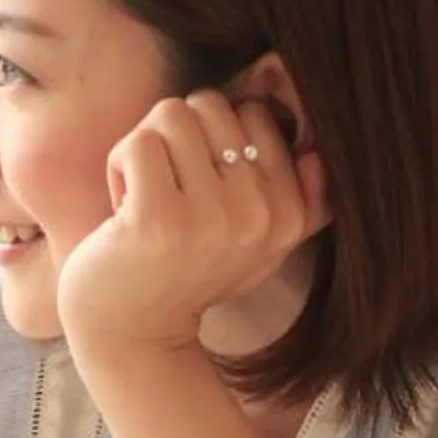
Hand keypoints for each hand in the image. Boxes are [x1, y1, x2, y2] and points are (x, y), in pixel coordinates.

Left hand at [56, 91, 326, 356]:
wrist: (133, 332)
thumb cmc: (190, 274)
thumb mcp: (259, 246)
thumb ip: (299, 202)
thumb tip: (317, 154)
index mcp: (288, 216)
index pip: (254, 114)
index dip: (214, 135)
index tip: (201, 185)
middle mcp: (258, 218)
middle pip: (212, 105)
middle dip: (178, 134)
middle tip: (167, 186)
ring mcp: (209, 219)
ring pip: (172, 115)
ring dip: (146, 147)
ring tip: (145, 194)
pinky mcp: (158, 219)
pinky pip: (140, 142)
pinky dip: (120, 165)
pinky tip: (123, 206)